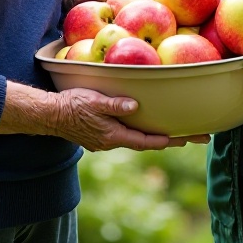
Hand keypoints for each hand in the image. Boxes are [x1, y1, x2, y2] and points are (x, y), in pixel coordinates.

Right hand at [52, 88, 208, 151]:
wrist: (49, 115)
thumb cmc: (71, 105)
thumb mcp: (93, 101)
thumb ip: (114, 105)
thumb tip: (135, 106)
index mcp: (113, 136)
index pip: (146, 141)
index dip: (167, 140)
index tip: (186, 139)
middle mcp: (112, 142)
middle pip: (145, 142)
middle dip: (170, 139)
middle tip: (193, 137)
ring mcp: (105, 140)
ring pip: (136, 139)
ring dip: (154, 137)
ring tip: (174, 132)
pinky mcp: (99, 135)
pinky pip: (125, 135)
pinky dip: (139, 132)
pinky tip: (143, 125)